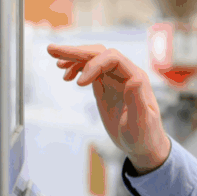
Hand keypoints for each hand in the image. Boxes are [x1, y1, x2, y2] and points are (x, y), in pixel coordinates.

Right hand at [47, 44, 170, 173]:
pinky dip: (77, 68)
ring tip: (56, 62)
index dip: (94, 65)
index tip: (79, 84)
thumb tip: (135, 78)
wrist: (143, 145)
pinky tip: (66, 75)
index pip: (113, 59)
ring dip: (74, 57)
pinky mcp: (106, 86)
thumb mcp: (141, 123)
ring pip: (93, 59)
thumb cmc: (144, 136)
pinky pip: (91, 70)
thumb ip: (138, 101)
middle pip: (100, 54)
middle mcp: (126, 74)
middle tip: (52, 51)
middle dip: (77, 52)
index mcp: (136, 78)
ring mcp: (115, 79)